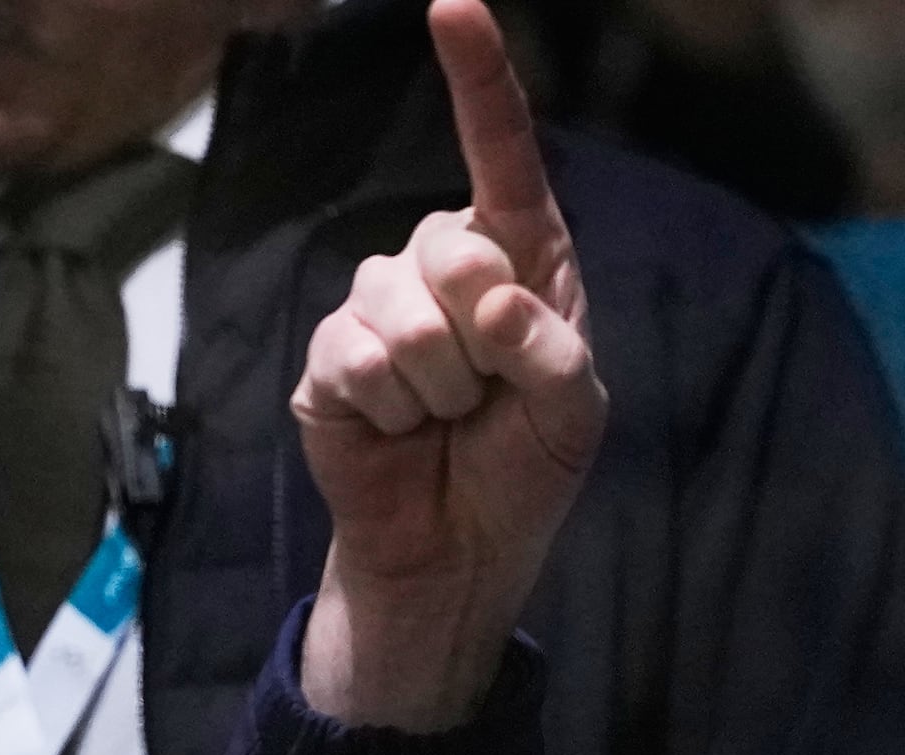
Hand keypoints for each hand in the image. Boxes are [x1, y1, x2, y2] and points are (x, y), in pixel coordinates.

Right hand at [295, 0, 604, 732]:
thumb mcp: (576, 417)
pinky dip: (392, 411)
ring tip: (448, 421)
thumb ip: (554, 352)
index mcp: (523, 262)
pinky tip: (399, 432)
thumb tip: (491, 299)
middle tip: (491, 397)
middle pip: (453, 248)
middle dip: (486, 339)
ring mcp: (376, 303)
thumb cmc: (526, 470)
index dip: (480, 84)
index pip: (504, 160)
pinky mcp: (328, 355)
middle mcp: (443, 264)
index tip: (453, 7)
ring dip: (442, 389)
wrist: (459, 550)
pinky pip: (358, 360)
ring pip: (405, 315)